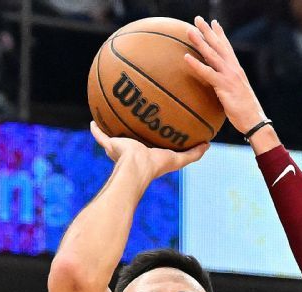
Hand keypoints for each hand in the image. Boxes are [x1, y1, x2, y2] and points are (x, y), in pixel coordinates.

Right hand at [90, 122, 208, 177]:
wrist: (136, 167)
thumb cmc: (156, 166)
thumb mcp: (178, 159)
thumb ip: (193, 154)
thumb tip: (208, 144)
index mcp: (147, 156)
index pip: (151, 146)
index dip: (154, 139)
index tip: (157, 129)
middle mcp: (132, 153)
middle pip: (132, 140)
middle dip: (134, 131)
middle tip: (136, 119)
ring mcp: (120, 149)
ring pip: (116, 136)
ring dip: (114, 127)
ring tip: (114, 114)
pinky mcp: (110, 145)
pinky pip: (100, 136)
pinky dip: (96, 130)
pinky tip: (93, 120)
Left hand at [183, 16, 268, 133]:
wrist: (254, 121)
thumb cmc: (245, 110)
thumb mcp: (236, 92)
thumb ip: (228, 84)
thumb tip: (220, 84)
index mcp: (237, 69)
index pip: (227, 47)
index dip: (220, 34)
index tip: (213, 22)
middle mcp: (233, 69)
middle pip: (219, 46)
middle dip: (208, 31)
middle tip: (197, 19)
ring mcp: (229, 76)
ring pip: (212, 55)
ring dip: (200, 42)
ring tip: (189, 31)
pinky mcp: (224, 86)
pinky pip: (207, 73)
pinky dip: (196, 64)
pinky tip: (185, 57)